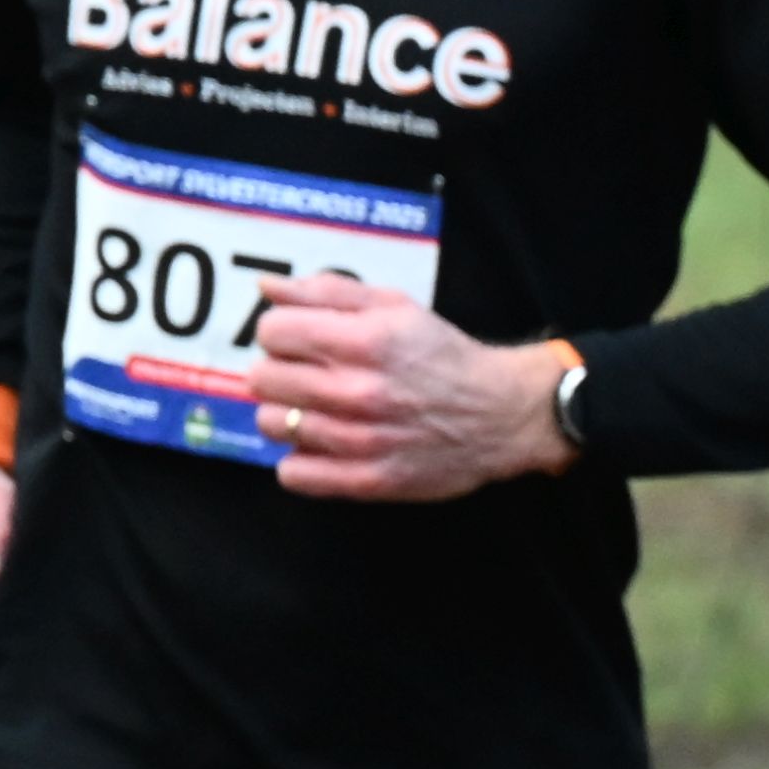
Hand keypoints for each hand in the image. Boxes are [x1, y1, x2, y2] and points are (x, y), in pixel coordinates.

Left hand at [249, 280, 579, 502]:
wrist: (505, 414)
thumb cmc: (446, 357)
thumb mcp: (397, 308)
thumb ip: (330, 292)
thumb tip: (266, 287)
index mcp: (366, 340)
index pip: (272, 331)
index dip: (282, 332)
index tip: (302, 341)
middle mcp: (359, 390)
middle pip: (262, 378)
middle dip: (281, 371)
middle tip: (311, 376)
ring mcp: (361, 440)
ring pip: (272, 424)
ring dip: (289, 415)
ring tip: (320, 411)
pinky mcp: (368, 480)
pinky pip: (293, 474)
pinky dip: (302, 460)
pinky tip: (325, 446)